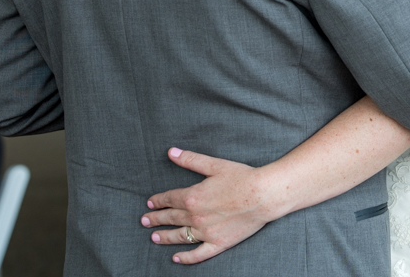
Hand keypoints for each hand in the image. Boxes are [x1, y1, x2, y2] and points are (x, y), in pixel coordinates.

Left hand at [142, 148, 276, 264]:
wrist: (264, 196)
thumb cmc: (242, 178)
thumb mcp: (214, 165)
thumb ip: (190, 160)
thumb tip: (171, 152)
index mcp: (193, 197)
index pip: (169, 199)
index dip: (158, 201)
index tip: (150, 204)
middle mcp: (195, 216)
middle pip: (171, 218)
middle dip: (156, 219)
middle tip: (145, 221)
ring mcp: (206, 232)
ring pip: (180, 236)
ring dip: (165, 237)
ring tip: (154, 237)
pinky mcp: (218, 243)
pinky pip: (198, 254)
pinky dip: (186, 258)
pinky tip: (176, 257)